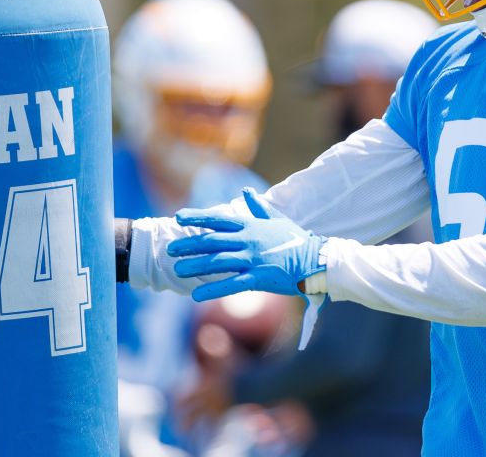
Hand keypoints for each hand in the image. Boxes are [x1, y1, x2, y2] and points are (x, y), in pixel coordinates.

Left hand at [168, 188, 326, 301]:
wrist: (314, 260)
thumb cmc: (296, 239)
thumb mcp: (277, 219)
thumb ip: (257, 207)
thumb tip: (246, 190)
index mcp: (250, 225)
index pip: (218, 219)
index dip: (197, 218)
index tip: (178, 218)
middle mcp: (248, 240)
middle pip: (212, 241)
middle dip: (189, 245)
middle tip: (171, 249)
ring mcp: (252, 259)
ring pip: (217, 262)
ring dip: (196, 265)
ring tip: (178, 269)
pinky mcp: (258, 277)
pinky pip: (231, 284)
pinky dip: (213, 290)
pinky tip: (196, 296)